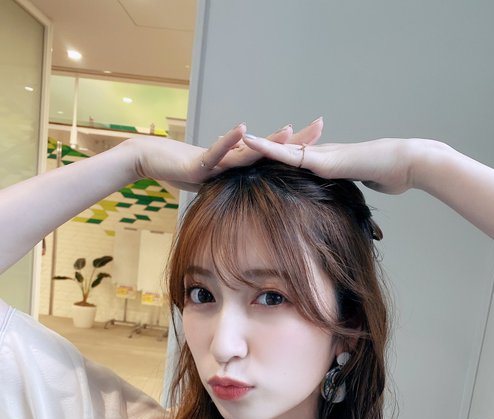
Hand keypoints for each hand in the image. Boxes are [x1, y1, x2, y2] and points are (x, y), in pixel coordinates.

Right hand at [129, 118, 323, 191]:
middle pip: (270, 148)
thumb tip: (245, 200)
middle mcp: (233, 157)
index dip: (296, 150)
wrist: (154, 160)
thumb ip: (230, 187)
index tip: (321, 143)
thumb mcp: (213, 184)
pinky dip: (229, 141)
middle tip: (322, 125)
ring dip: (269, 140)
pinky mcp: (201, 162)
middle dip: (296, 139)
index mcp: (239, 164)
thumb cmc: (181, 171)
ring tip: (290, 130)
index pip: (273, 157)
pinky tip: (243, 130)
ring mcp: (219, 159)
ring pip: (249, 149)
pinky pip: (218, 151)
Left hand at [241, 135, 415, 194]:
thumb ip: (349, 195)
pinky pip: (289, 153)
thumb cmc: (390, 176)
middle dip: (259, 149)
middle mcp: (318, 155)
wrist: (404, 163)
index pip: (294, 161)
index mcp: (325, 163)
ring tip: (231, 139)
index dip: (275, 159)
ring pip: (280, 148)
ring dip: (256, 144)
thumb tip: (344, 209)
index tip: (258, 159)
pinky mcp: (322, 159)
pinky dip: (268, 148)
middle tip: (235, 144)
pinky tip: (249, 144)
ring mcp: (319, 155)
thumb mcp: (362, 190)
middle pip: (282, 151)